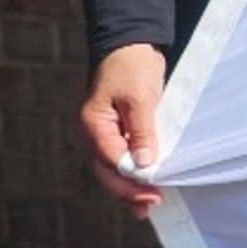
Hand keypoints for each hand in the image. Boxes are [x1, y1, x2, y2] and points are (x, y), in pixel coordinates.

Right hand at [78, 43, 167, 209]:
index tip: (152, 192)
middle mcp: (95, 132)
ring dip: (129, 186)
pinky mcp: (119, 129)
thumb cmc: (132, 65)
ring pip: (113, 167)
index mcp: (94, 125)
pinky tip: (145, 184)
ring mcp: (105, 132)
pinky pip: (122, 156)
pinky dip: (134, 171)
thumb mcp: (140, 97)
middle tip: (151, 205)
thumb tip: (144, 163)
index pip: (111, 162)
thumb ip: (142, 130)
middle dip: (128, 191)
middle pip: (107, 171)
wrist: (131, 41)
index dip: (131, 181)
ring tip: (147, 205)